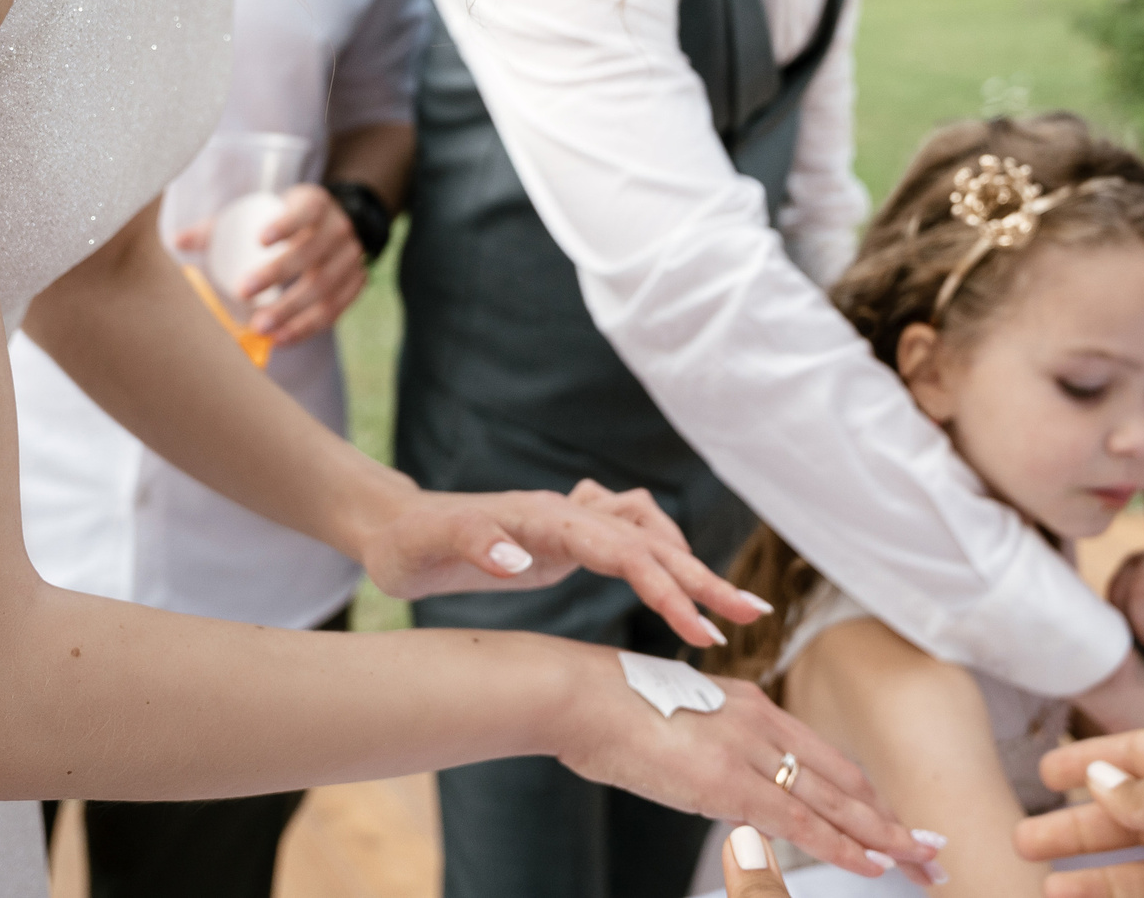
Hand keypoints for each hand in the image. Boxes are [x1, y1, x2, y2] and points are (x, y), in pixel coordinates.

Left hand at [171, 183, 368, 345]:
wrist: (338, 226)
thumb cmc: (287, 220)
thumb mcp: (262, 210)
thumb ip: (221, 227)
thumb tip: (176, 241)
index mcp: (315, 203)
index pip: (305, 210)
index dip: (286, 223)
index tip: (259, 240)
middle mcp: (339, 229)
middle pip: (312, 253)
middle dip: (278, 274)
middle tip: (244, 292)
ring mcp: (352, 258)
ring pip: (325, 287)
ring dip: (293, 311)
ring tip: (261, 328)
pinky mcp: (357, 283)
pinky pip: (335, 310)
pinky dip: (308, 327)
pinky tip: (282, 339)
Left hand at [355, 478, 774, 649]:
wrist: (392, 525)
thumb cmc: (406, 542)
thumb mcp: (424, 549)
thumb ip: (473, 545)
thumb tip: (520, 556)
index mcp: (544, 518)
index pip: (624, 550)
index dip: (667, 587)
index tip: (702, 629)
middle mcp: (566, 513)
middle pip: (650, 540)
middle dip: (702, 579)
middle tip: (751, 616)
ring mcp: (568, 521)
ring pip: (647, 534)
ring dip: (689, 564)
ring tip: (725, 606)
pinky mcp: (565, 535)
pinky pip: (629, 538)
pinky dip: (660, 555)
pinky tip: (672, 580)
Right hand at [552, 650, 932, 881]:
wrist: (578, 696)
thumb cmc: (613, 712)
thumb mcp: (680, 726)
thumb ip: (714, 753)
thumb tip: (728, 791)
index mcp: (751, 704)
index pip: (825, 758)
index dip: (865, 794)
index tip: (894, 819)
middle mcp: (761, 721)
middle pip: (844, 779)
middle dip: (890, 819)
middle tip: (933, 848)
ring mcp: (748, 749)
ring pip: (834, 801)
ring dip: (883, 836)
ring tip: (922, 861)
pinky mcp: (728, 781)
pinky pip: (799, 820)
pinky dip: (841, 844)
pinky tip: (873, 862)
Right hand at [1017, 731, 1143, 897]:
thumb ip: (1136, 790)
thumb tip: (1099, 781)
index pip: (1138, 754)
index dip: (1091, 761)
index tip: (1048, 771)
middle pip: (1130, 813)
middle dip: (1077, 825)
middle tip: (1026, 838)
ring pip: (1139, 862)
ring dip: (1089, 871)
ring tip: (1044, 881)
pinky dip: (1116, 895)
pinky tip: (1080, 897)